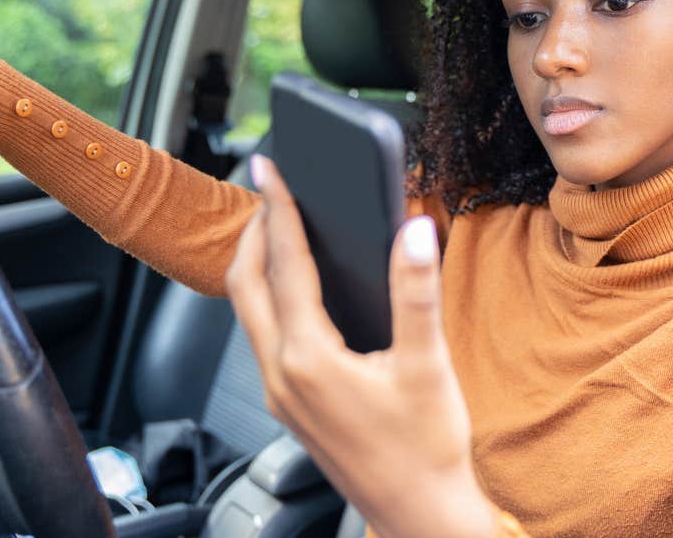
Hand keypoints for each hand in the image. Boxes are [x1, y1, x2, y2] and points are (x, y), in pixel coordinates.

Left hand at [226, 155, 497, 537]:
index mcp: (309, 359)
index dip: (279, 209)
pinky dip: (272, 297)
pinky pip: (264, 336)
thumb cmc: (426, 450)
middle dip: (255, 232)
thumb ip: (416, 293)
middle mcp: (282, 376)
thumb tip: (414, 231)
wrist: (419, 515)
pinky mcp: (290, 406)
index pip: (285, 265)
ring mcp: (280, 394)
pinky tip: (298, 288)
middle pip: (246, 285)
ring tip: (280, 229)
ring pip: (250, 313)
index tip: (271, 169)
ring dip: (259, 265)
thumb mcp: (427, 365)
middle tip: (271, 191)